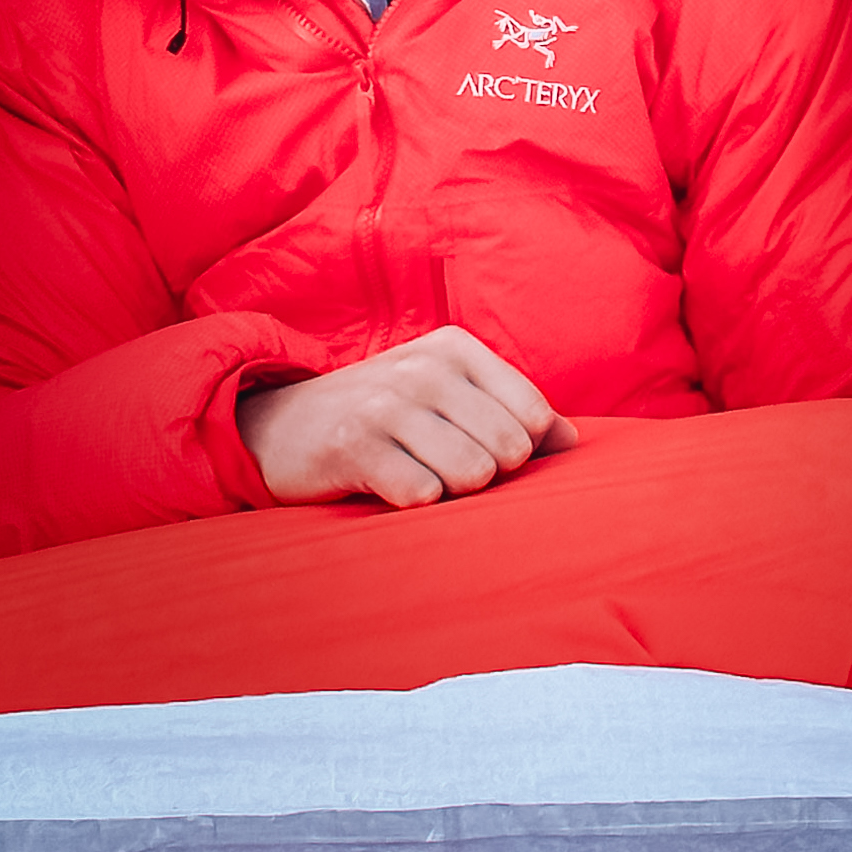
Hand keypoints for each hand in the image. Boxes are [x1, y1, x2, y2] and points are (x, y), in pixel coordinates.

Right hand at [235, 326, 578, 508]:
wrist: (279, 427)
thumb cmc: (382, 416)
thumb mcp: (446, 396)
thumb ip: (512, 413)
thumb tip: (573, 442)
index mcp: (455, 347)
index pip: (532, 415)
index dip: (517, 450)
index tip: (476, 446)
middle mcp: (423, 366)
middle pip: (509, 452)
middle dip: (484, 474)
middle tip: (440, 464)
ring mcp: (387, 404)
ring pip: (472, 477)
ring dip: (449, 493)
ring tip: (415, 473)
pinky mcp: (354, 447)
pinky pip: (423, 497)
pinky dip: (411, 504)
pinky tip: (386, 485)